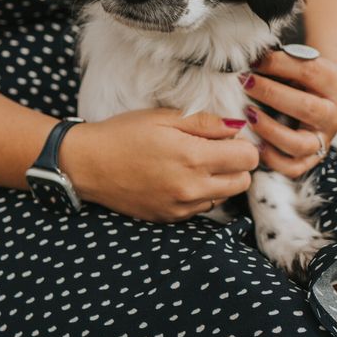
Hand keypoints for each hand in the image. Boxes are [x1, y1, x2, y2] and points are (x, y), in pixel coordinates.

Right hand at [60, 109, 258, 222]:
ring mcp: (181, 207)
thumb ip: (205, 123)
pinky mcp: (171, 218)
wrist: (88, 164)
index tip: (226, 136)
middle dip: (236, 164)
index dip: (242, 144)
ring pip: (224, 197)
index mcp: (193, 158)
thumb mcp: (164, 118)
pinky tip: (179, 177)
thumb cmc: (124, 133)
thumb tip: (237, 127)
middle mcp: (192, 188)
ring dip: (219, 180)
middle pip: (243, 182)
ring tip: (193, 162)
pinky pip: (202, 208)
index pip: (248, 158)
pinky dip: (200, 193)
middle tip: (213, 149)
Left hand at [242, 50, 336, 177]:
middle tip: (245, 83)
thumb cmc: (302, 78)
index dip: (278, 64)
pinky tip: (254, 143)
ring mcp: (322, 140)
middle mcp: (332, 114)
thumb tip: (248, 60)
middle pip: (305, 107)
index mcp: (333, 84)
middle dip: (271, 94)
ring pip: (298, 144)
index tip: (253, 62)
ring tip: (248, 114)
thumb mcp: (298, 64)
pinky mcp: (311, 159)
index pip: (309, 72)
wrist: (323, 98)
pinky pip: (292, 167)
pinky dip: (271, 158)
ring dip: (269, 129)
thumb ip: (278, 62)